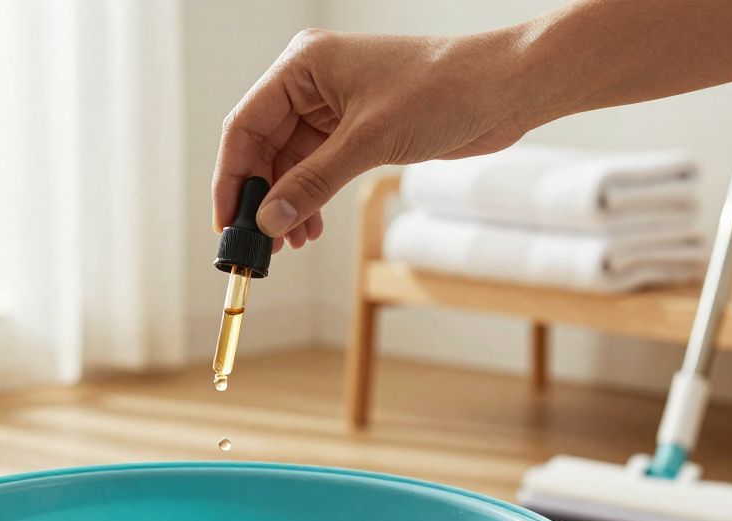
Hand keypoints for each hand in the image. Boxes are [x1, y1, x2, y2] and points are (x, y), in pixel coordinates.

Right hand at [213, 28, 528, 250]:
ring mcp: (332, 107)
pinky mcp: (356, 129)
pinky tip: (310, 228)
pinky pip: (317, 169)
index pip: (245, 125)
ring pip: (290, 164)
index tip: (227, 223)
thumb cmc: (441, 91)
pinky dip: (311, 199)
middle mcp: (311, 83)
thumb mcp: (367, 142)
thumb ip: (312, 183)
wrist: (504, 89)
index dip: (231, 177)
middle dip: (260, 198)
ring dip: (287, 205)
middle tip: (258, 245)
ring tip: (289, 244)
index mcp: (302, 66)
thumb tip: (268, 221)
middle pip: (263, 148)